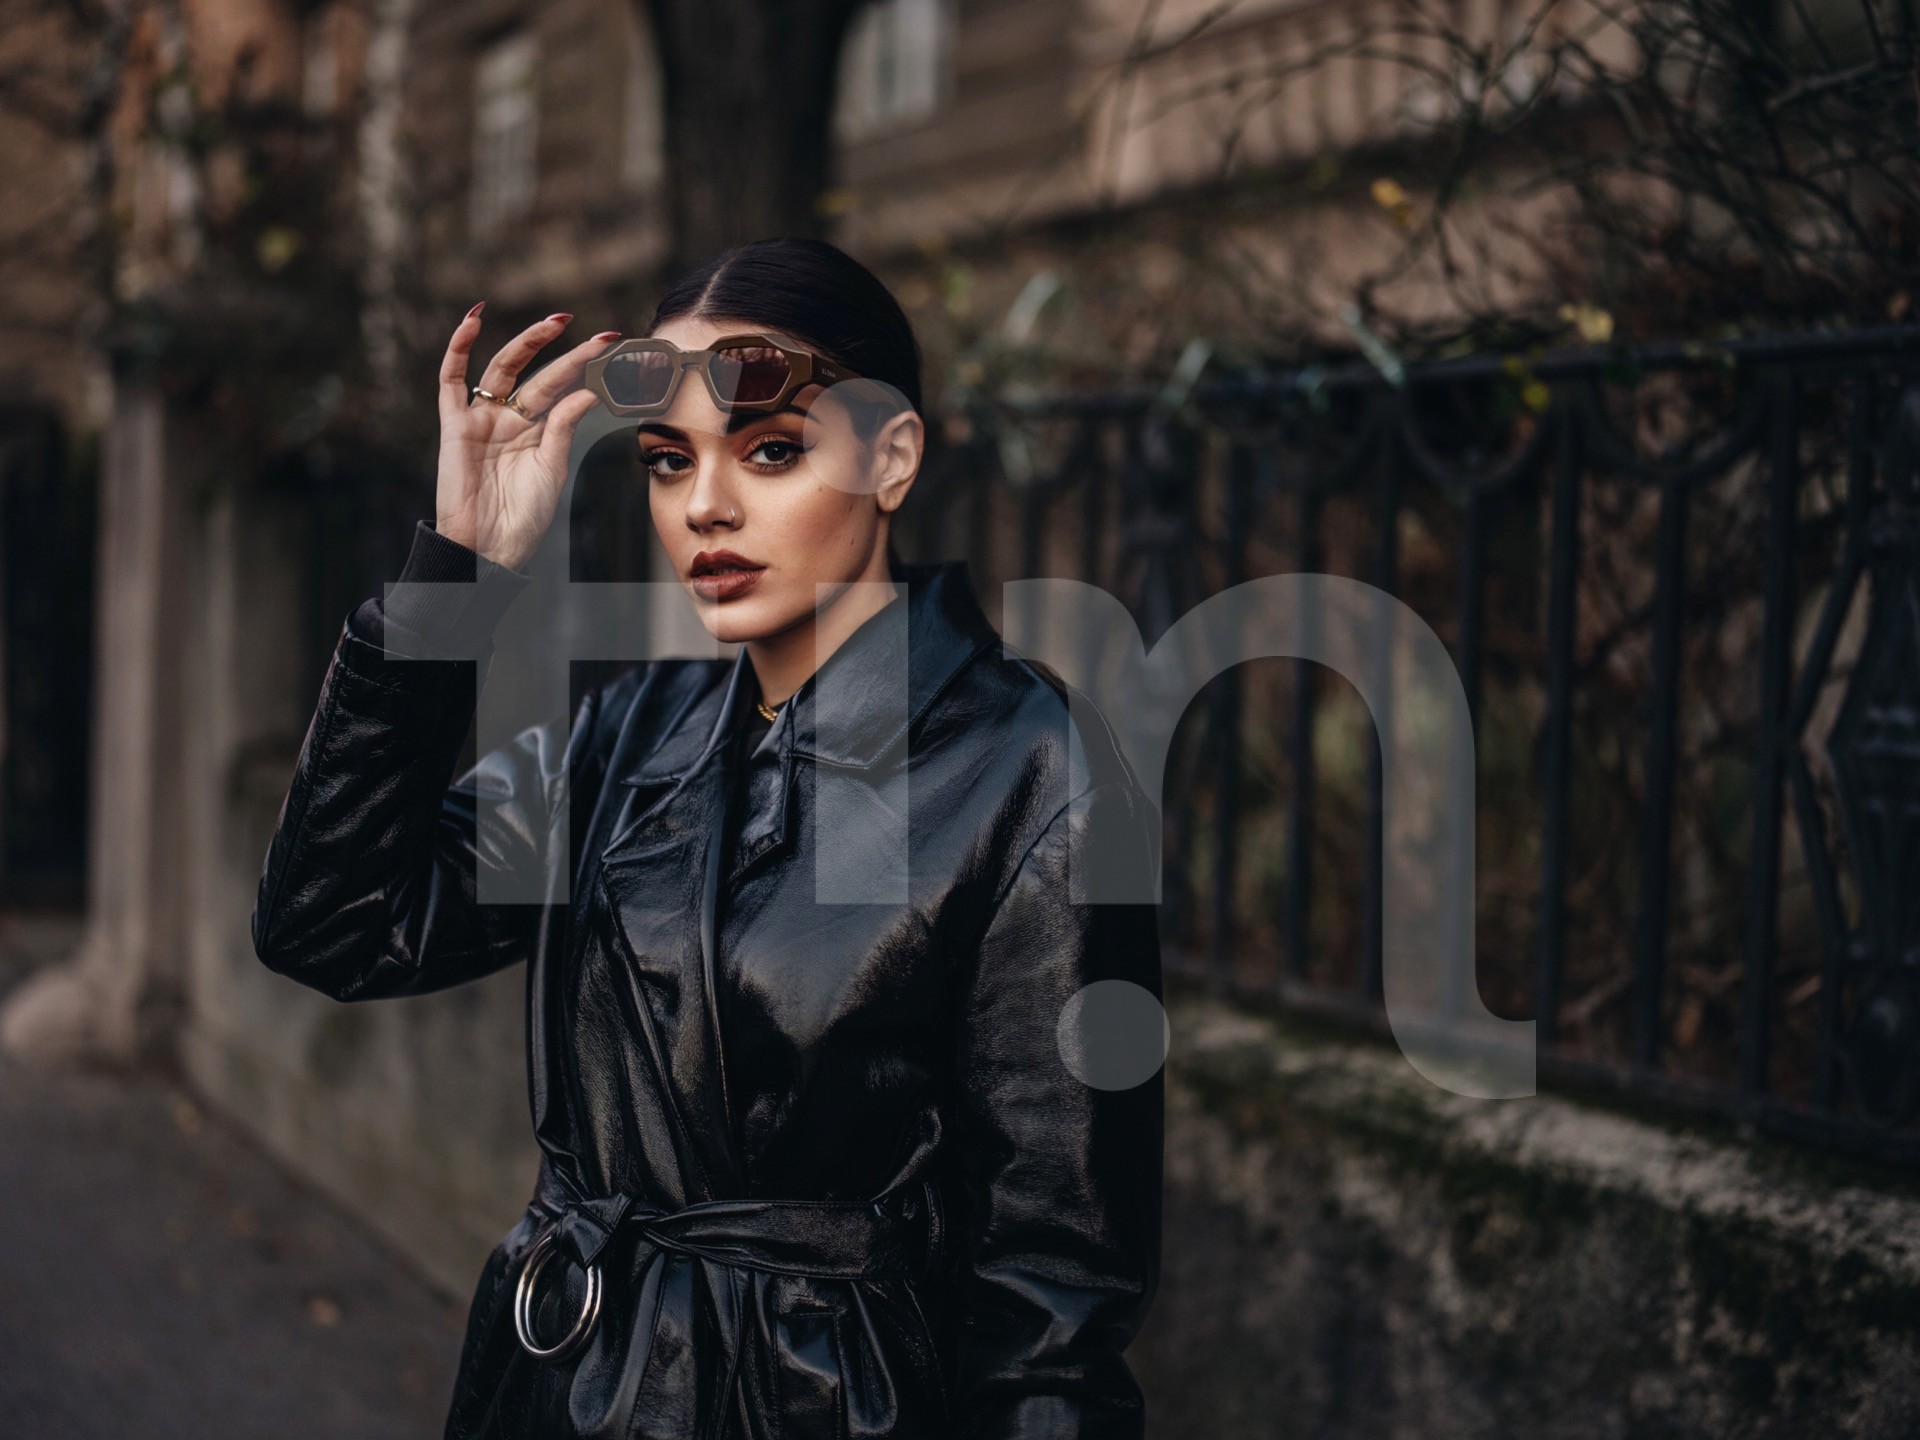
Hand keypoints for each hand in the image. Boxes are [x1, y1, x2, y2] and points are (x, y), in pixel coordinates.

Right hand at [435, 305, 616, 571]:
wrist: (489, 547)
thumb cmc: (523, 516)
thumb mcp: (552, 467)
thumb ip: (564, 426)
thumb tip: (588, 390)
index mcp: (536, 431)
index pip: (562, 389)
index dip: (585, 369)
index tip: (614, 349)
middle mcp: (509, 419)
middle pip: (537, 373)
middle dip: (566, 352)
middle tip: (599, 336)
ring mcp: (481, 418)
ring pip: (502, 367)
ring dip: (527, 342)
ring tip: (556, 323)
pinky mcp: (454, 424)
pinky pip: (450, 379)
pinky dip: (458, 348)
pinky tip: (474, 320)